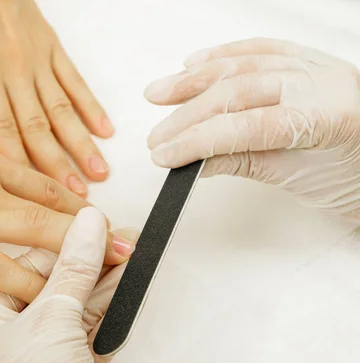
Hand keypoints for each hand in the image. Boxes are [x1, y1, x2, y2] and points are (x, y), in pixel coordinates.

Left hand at [0, 0, 113, 196]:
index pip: (4, 130)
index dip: (23, 167)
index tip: (39, 196)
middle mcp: (14, 68)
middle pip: (39, 127)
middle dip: (59, 166)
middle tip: (77, 197)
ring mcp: (36, 57)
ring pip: (63, 108)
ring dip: (81, 143)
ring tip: (98, 172)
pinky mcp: (50, 45)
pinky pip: (74, 79)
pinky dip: (91, 105)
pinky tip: (104, 128)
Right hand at [0, 115, 133, 301]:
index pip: (46, 184)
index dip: (79, 206)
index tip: (103, 221)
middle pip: (54, 210)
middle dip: (95, 232)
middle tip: (127, 247)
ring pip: (38, 235)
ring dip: (76, 256)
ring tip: (106, 272)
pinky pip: (0, 269)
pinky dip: (30, 283)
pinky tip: (50, 295)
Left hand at [0, 207, 136, 362]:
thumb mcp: (52, 319)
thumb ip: (73, 268)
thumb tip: (88, 224)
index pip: (21, 272)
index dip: (56, 248)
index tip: (86, 230)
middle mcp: (13, 346)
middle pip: (54, 290)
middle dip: (89, 264)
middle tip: (118, 240)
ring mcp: (45, 362)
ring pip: (78, 311)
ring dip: (106, 284)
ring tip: (133, 255)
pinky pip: (93, 333)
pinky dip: (113, 312)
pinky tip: (129, 287)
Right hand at [145, 38, 359, 223]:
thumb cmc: (352, 177)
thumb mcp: (296, 178)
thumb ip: (243, 162)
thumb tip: (194, 160)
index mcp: (327, 115)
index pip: (246, 126)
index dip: (197, 141)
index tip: (165, 155)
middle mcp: (320, 81)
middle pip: (237, 90)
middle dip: (188, 115)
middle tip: (158, 139)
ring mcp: (312, 65)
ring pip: (242, 63)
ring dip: (194, 80)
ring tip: (160, 95)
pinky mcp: (304, 59)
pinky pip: (259, 48)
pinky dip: (222, 55)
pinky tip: (194, 63)